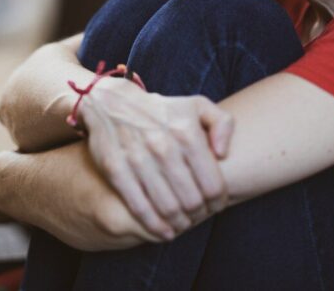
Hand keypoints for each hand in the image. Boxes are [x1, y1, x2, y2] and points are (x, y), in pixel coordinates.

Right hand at [79, 77, 233, 238]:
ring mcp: (137, 158)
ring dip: (179, 224)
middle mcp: (163, 146)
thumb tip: (222, 154)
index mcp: (186, 132)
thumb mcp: (197, 105)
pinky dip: (155, 226)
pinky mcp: (116, 169)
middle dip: (199, 214)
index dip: (218, 202)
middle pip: (191, 201)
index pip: (212, 185)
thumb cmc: (161, 110)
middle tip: (198, 216)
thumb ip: (222, 123)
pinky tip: (164, 231)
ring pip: (167, 208)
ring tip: (182, 224)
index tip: (215, 205)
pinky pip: (139, 208)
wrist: (111, 102)